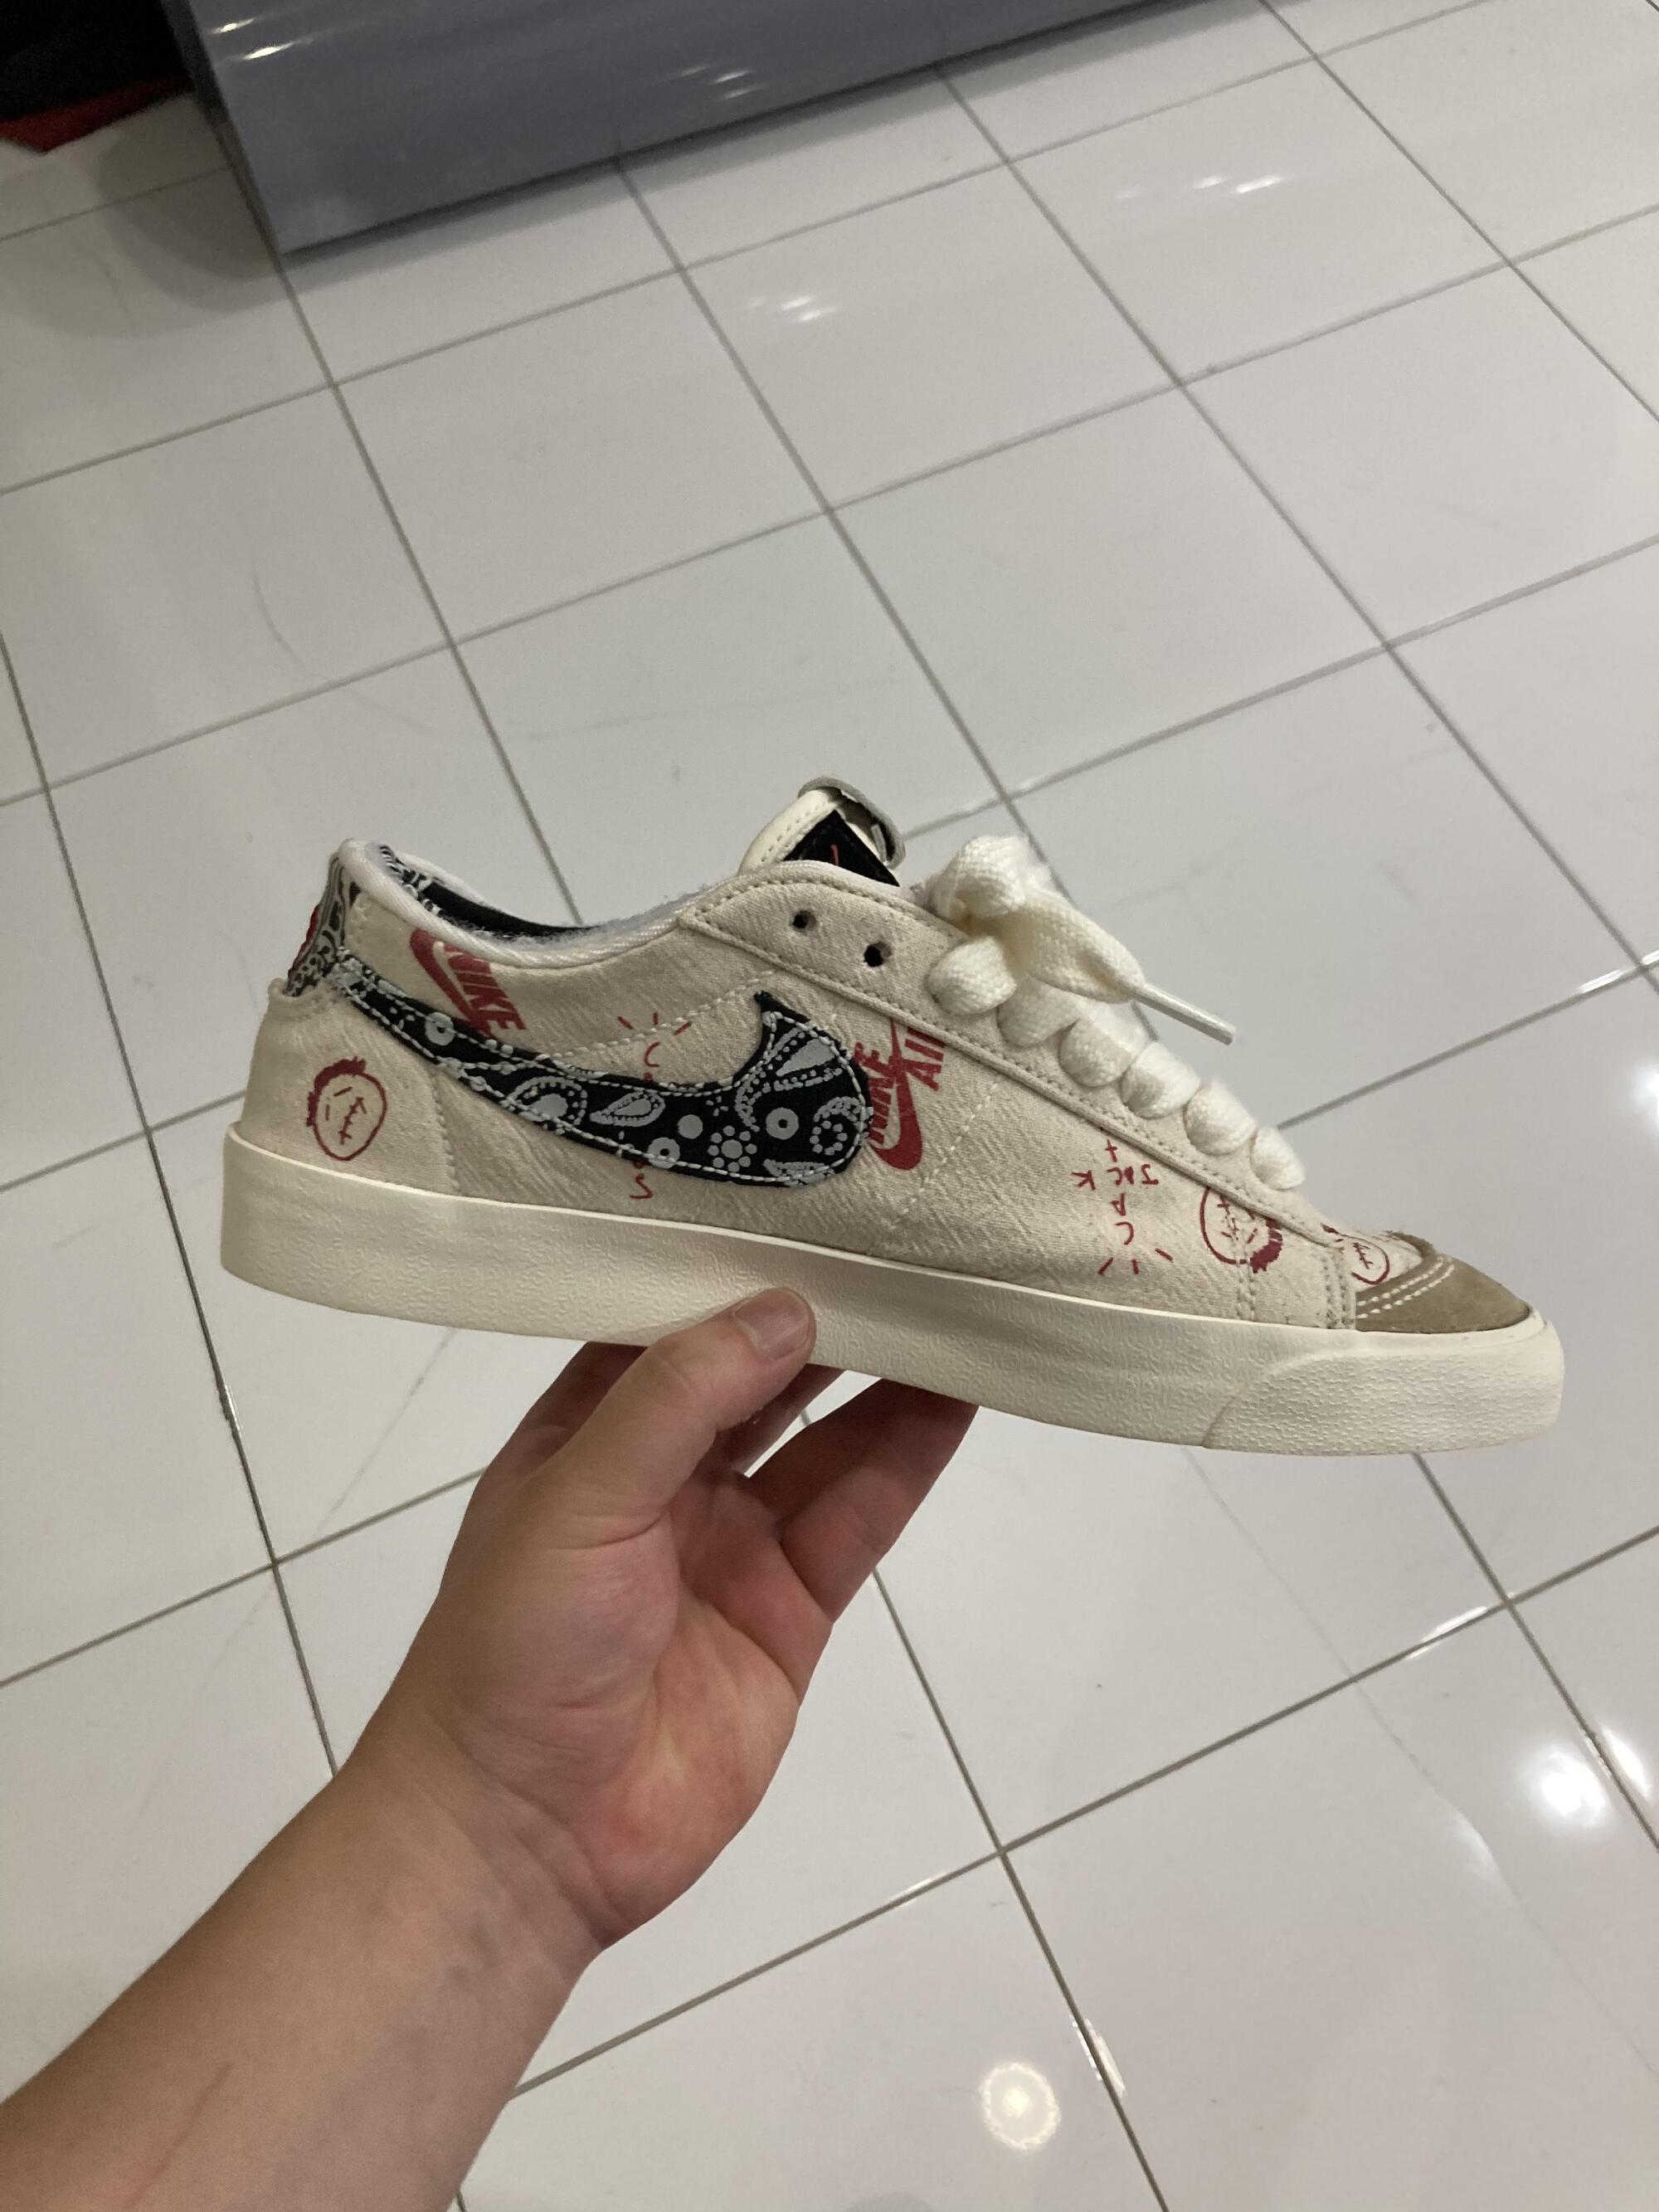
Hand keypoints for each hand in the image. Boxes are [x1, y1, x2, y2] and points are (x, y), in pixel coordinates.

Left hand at [353, 1292, 973, 1956]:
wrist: (525, 1836)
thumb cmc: (515, 1648)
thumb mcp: (579, 1498)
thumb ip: (679, 1400)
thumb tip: (788, 1308)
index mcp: (589, 1426)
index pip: (676, 1317)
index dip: (742, 1260)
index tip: (815, 1191)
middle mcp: (665, 1470)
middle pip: (764, 1371)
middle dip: (830, 1310)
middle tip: (911, 1233)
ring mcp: (734, 1540)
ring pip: (827, 1437)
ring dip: (888, 1375)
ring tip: (959, 1297)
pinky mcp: (793, 1609)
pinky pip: (858, 1515)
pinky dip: (908, 1457)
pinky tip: (958, 1395)